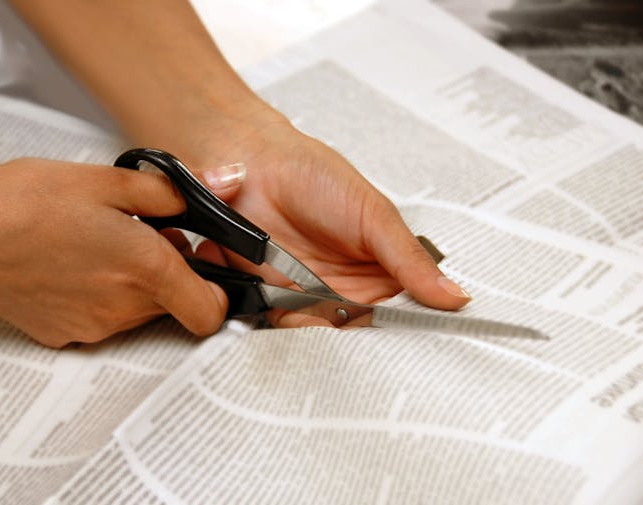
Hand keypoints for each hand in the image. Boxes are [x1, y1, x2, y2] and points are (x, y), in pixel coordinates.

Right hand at [0, 158, 242, 346]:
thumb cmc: (25, 202)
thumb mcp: (109, 180)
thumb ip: (175, 190)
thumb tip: (225, 183)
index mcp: (145, 268)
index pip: (211, 312)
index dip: (217, 291)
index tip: (204, 265)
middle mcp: (123, 308)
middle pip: (174, 304)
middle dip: (170, 273)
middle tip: (140, 236)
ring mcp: (92, 327)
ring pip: (139, 312)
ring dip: (135, 284)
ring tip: (100, 246)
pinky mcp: (63, 335)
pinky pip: (102, 320)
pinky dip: (101, 297)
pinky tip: (72, 266)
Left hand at [192, 118, 471, 327]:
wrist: (254, 163)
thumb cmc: (314, 175)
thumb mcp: (374, 215)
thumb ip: (410, 259)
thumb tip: (455, 295)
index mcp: (382, 270)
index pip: (407, 314)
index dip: (414, 331)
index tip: (425, 346)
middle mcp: (349, 289)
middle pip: (368, 335)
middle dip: (372, 345)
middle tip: (377, 346)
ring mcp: (311, 297)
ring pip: (329, 338)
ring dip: (333, 339)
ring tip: (339, 330)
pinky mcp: (275, 301)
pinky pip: (291, 330)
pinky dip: (297, 333)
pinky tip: (306, 327)